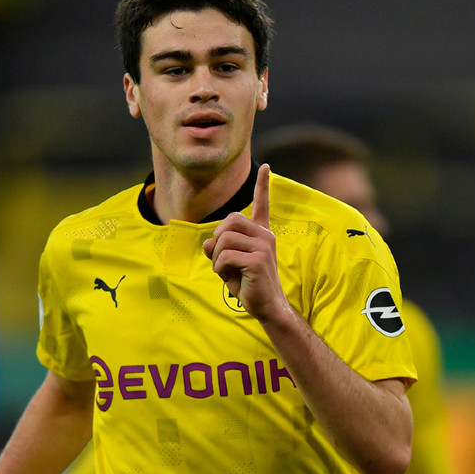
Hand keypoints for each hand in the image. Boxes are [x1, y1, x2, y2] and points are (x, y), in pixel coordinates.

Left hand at [203, 164, 287, 322]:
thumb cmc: (248, 285)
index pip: (262, 204)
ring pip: (224, 239)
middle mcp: (265, 235)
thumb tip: (209, 242)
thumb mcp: (228, 263)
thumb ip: (217, 249)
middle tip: (221, 257)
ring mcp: (263, 246)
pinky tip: (230, 278)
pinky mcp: (258, 260)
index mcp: (261, 233)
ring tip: (226, 270)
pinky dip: (220, 268)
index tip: (265, 167)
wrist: (266, 306)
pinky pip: (225, 256)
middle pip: (230, 220)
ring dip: (218, 257)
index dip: (262, 185)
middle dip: (218, 237)